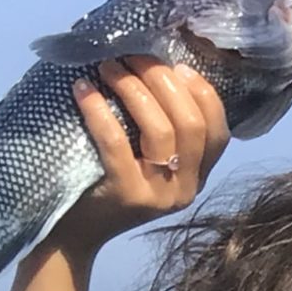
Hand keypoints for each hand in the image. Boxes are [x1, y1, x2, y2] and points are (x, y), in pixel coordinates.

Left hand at [47, 58, 230, 253]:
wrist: (73, 234)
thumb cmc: (106, 183)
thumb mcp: (146, 162)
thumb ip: (164, 130)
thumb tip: (161, 67)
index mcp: (196, 177)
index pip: (218, 131)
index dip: (201, 92)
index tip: (175, 65)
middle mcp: (185, 189)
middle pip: (190, 125)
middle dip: (162, 81)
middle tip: (131, 56)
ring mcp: (158, 195)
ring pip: (160, 130)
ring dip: (133, 88)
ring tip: (106, 67)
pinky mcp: (127, 195)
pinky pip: (117, 143)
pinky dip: (100, 110)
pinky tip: (83, 89)